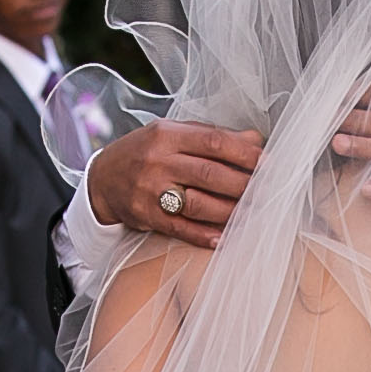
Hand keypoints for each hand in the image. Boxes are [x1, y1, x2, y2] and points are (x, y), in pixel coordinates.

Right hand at [86, 122, 264, 249]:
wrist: (101, 179)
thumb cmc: (145, 152)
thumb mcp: (172, 133)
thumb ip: (211, 135)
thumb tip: (255, 139)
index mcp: (167, 135)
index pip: (214, 141)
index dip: (245, 153)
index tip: (268, 163)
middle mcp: (158, 161)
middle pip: (210, 174)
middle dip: (245, 184)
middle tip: (269, 192)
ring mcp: (151, 191)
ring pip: (199, 203)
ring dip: (231, 211)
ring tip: (254, 214)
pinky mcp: (146, 216)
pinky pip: (182, 229)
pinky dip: (205, 235)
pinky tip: (225, 237)